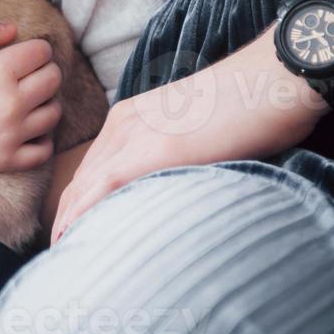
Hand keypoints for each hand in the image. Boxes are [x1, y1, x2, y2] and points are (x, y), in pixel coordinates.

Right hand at [0, 21, 63, 172]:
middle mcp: (10, 102)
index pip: (42, 52)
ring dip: (45, 103)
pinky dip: (42, 138)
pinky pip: (45, 149)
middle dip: (44, 72)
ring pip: (54, 112)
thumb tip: (14, 30)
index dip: (36, 49)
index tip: (25, 54)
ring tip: (27, 101)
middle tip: (29, 75)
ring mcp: (11, 134)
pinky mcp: (8, 159)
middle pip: (53, 79)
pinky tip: (27, 129)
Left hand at [50, 25, 327, 242]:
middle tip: (59, 253)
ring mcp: (136, 133)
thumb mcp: (199, 132)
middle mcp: (124, 123)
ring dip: (69, 222)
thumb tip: (177, 185)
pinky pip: (105, 185)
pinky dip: (84, 214)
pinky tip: (73, 237)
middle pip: (81, 178)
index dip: (77, 201)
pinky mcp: (155, 148)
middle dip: (65, 216)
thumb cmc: (251, 106)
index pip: (93, 167)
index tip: (72, 232)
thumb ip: (177, 156)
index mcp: (132, 117)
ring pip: (85, 185)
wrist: (275, 78)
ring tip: (61, 256)